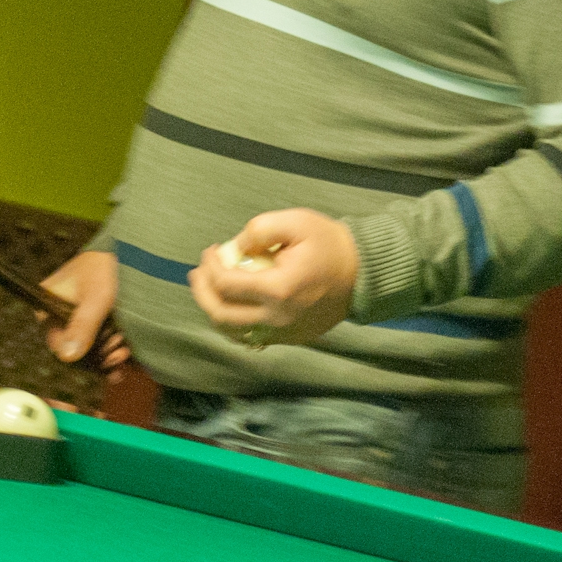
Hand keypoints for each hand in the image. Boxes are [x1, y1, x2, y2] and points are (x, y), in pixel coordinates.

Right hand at [37, 250, 130, 373]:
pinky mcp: (89, 317)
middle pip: (74, 348)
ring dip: (108, 353)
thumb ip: (82, 326)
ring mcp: (74, 316)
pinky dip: (111, 348)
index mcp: (47, 306)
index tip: (106, 357)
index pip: (58, 344)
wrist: (126, 250)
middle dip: (99, 356)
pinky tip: (126, 350)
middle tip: (120, 352)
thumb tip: (66, 357)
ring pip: (88, 347)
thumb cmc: (105, 269)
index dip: (81, 357)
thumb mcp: (96, 299)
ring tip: (125, 347)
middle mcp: (57, 314)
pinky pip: (97, 341)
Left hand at [188, 209, 357, 349]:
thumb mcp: (297, 222)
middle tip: (198, 273)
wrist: (364, 275)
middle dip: (202, 292)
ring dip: (214, 311)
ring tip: (207, 290)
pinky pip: (252, 337)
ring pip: (233, 332)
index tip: (211, 250)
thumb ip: (259, 230)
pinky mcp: (290, 339)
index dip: (210, 266)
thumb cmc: (330, 245)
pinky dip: (234, 323)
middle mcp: (277, 319)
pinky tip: (231, 305)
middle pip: (221, 315)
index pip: (226, 284)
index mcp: (278, 290)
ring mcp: (283, 333)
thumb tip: (234, 249)